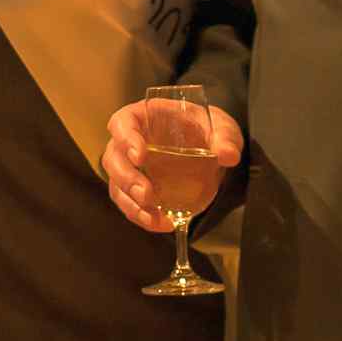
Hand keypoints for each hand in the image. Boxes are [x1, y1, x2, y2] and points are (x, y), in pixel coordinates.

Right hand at [100, 99, 239, 230]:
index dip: (125, 138)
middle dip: (127, 179)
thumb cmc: (206, 129)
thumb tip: (228, 154)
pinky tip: (162, 223)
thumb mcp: (221, 127)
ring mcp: (130, 167)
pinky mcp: (135, 189)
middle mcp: (129, 141)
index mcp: (144, 116)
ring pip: (116, 185)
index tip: (140, 154)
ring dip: (132, 203)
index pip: (123, 123)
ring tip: (154, 216)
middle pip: (113, 158)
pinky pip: (129, 204)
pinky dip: (142, 216)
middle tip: (147, 195)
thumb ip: (225, 138)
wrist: (208, 148)